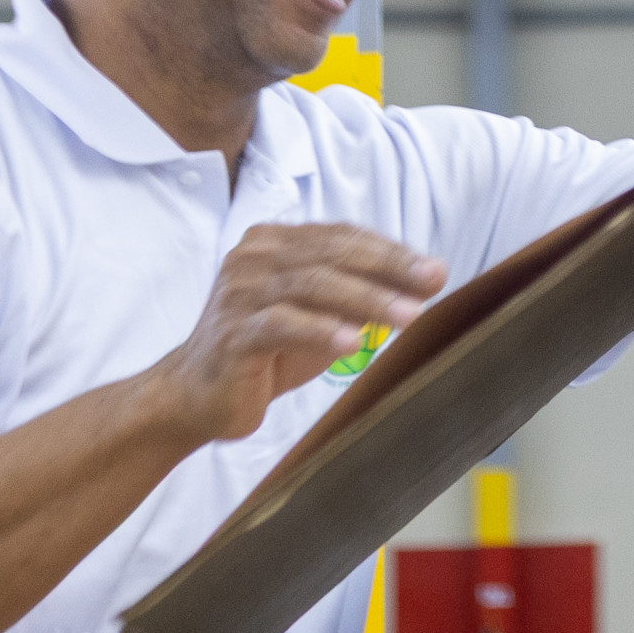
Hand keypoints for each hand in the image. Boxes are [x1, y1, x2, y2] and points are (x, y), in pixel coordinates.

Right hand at [155, 224, 446, 442]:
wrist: (199, 395)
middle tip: (431, 284)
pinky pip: (282, 324)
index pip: (342, 238)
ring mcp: (240, 292)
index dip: (391, 251)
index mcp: (275, 242)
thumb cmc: (267, 352)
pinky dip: (321, 331)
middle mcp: (254, 257)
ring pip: (312, 285)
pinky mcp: (233, 332)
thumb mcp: (321, 316)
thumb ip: (362, 294)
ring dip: (365, 300)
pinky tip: (353, 343)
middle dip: (388, 269)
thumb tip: (429, 280)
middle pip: (332, 255)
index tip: (434, 271)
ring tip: (407, 317)